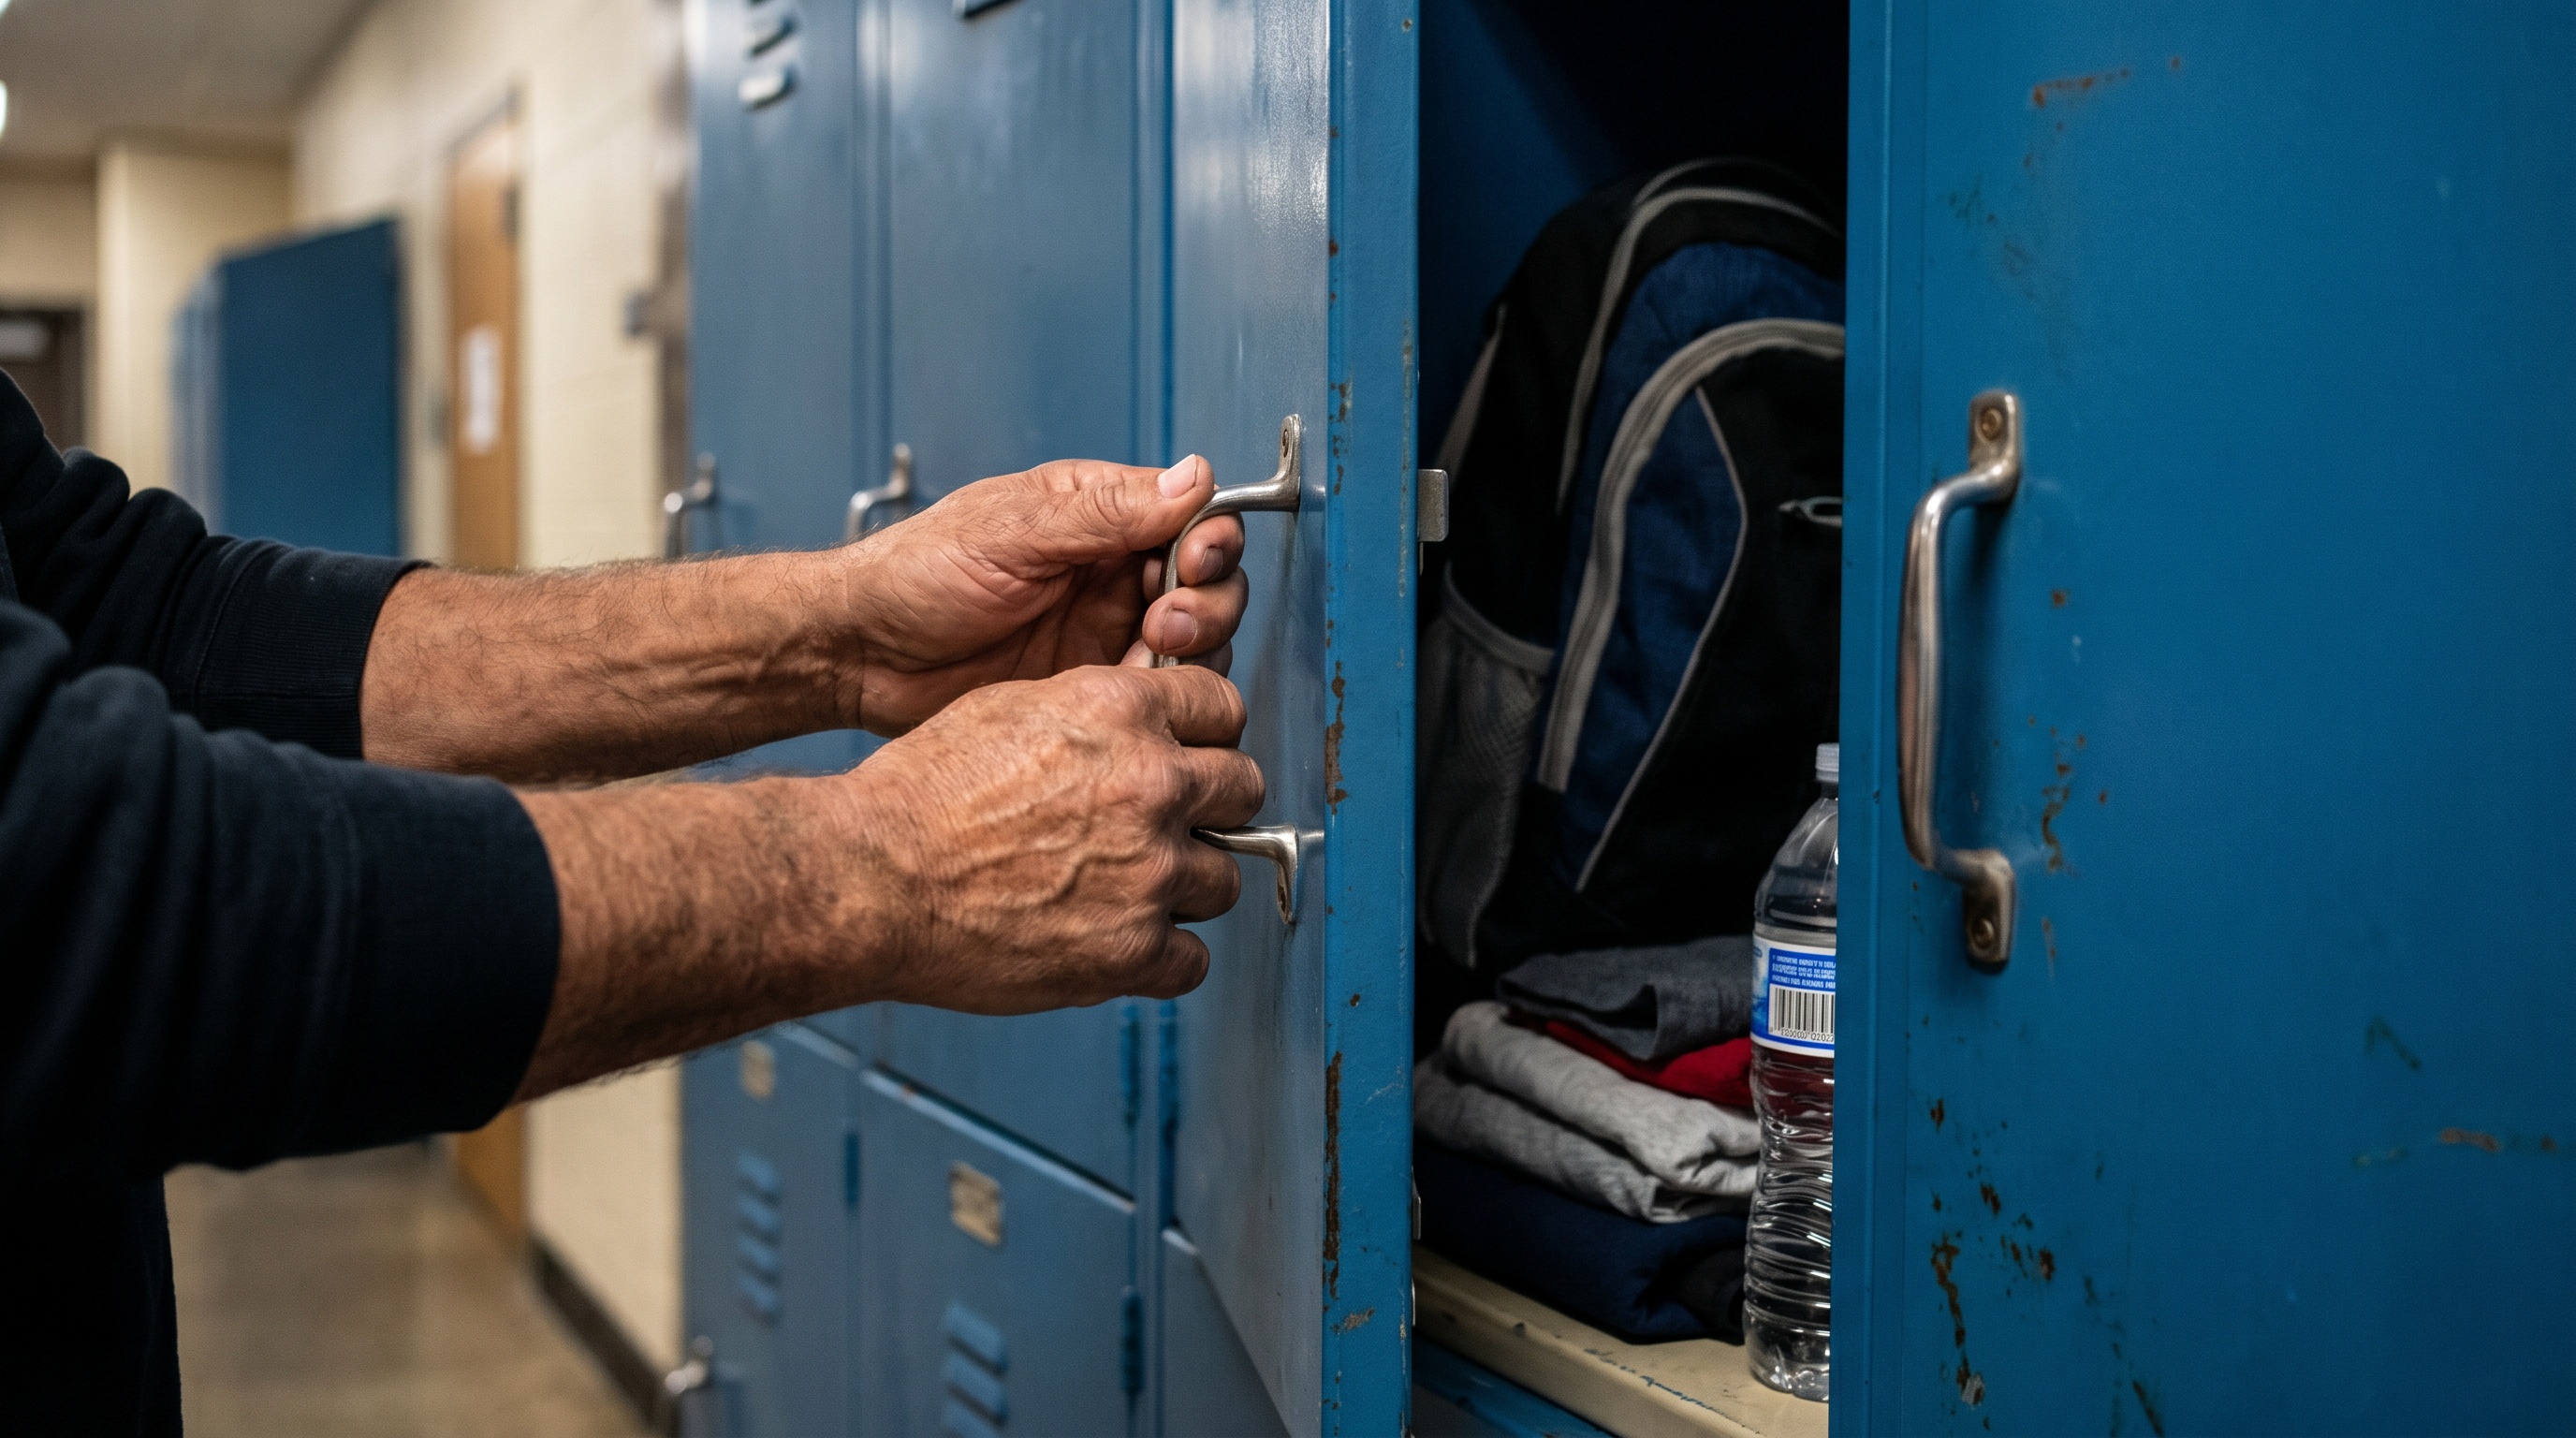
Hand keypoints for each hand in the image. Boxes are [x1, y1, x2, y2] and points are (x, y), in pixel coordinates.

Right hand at [512, 662, 1261, 1098]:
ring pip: (1223, 878)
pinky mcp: (1130, 950)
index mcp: (1120, 711)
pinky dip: (1160, 959)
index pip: (1224, 709)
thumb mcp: (1009, 708)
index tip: (1187, 757)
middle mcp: (1149, 784)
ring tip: (1121, 890)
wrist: (869, 880)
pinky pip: (1192, 961)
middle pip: (1244, 790)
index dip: (1203, 736)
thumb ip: (1095, 712)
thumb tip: (1143, 726)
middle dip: (1209, 808)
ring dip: (1183, 887)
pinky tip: (1115, 942)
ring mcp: (1147, 871)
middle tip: (1165, 828)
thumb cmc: (919, 796)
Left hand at [833, 456, 1248, 733]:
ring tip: (1146, 654)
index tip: (1194, 560)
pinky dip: (1158, 695)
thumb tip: (1194, 478)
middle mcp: (1111, 572)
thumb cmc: (915, 573)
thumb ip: (1107, 510)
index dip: (1209, 540)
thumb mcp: (1013, 529)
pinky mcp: (1091, 688)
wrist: (860, 654)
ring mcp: (1104, 632)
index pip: (1192, 517)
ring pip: (1195, 643)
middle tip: (1167, 620)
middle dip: (1207, 602)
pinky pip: (1155, 693)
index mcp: (1097, 514)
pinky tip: (1127, 693)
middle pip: (1209, 583)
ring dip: (1191, 650)